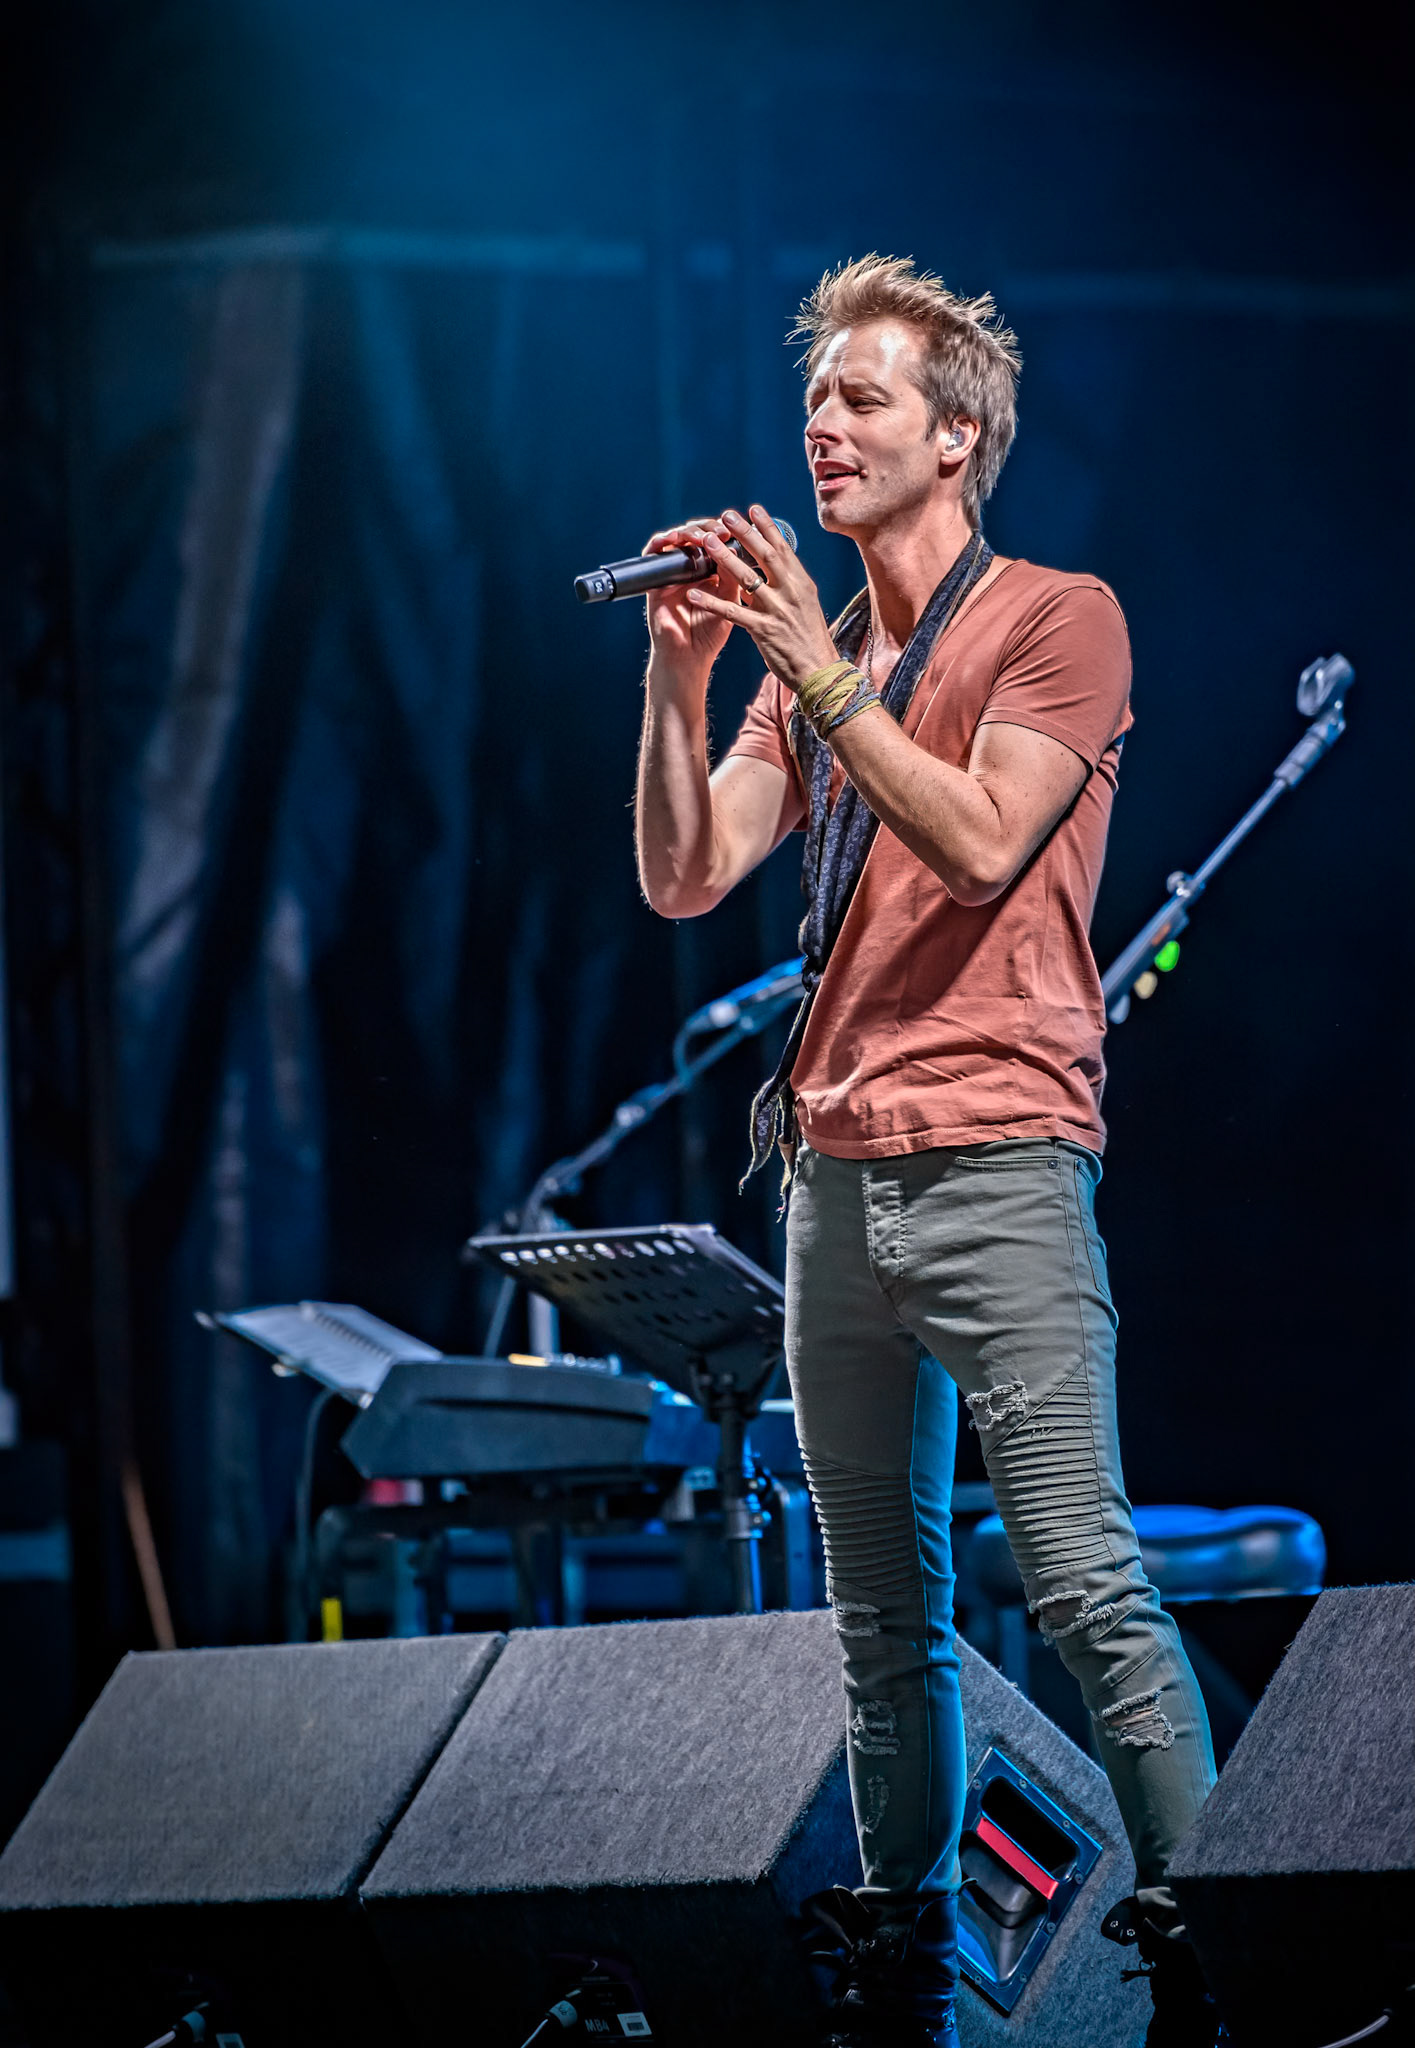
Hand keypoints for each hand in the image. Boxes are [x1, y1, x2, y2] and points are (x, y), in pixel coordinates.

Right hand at [642, 516, 737, 676]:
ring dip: (688, 531)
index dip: (724, 532)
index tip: (736, 532)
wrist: (689, 656)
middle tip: (720, 531)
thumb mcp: (729, 602)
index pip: (715, 541)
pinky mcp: (656, 580)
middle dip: (708, 528)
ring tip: (700, 536)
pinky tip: (672, 538)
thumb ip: (733, 577)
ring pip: (677, 538)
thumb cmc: (709, 635)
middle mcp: (691, 569)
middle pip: (697, 535)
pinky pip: (653, 553)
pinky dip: (660, 541)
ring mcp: (673, 573)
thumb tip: (737, 548)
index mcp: (711, 572)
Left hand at [685, 506, 838, 690]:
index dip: (767, 527)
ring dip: (724, 559)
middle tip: (726, 516)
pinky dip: (711, 602)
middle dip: (744, 533)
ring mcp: (777, 610)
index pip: (783, 549)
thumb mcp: (805, 606)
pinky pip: (732, 612)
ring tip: (706, 543)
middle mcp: (791, 592)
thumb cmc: (810, 640)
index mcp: (801, 584)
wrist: (819, 671)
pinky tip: (693, 593)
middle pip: (765, 555)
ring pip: (746, 578)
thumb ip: (787, 586)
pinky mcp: (763, 630)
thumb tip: (768, 570)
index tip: (753, 509)